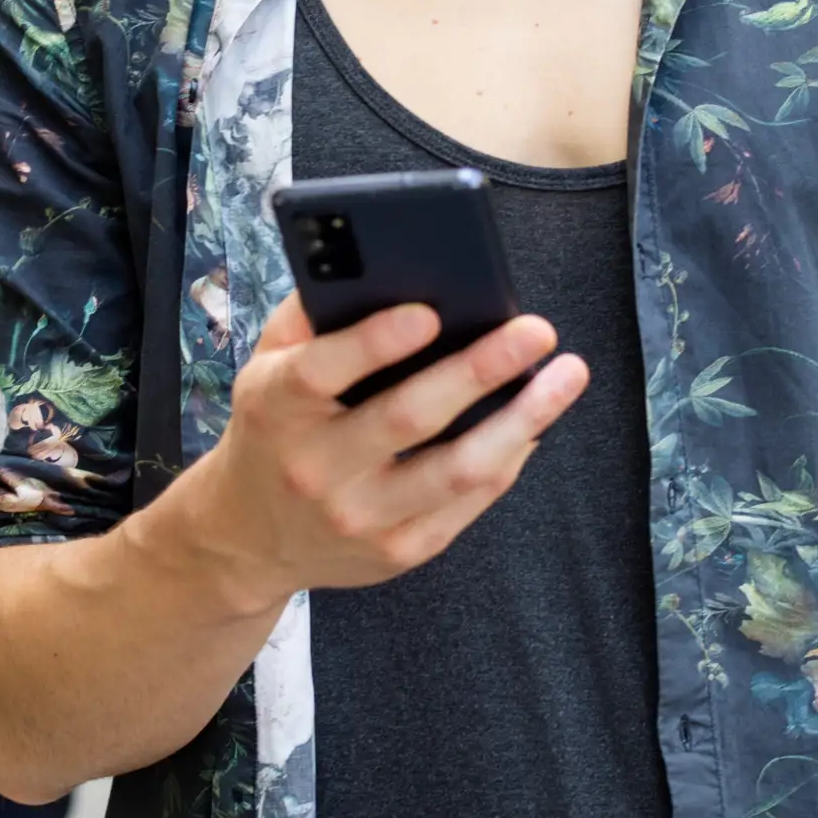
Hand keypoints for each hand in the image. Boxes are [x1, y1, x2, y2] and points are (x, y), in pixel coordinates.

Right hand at [153, 293, 588, 620]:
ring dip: (524, 418)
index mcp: (275, 410)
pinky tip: (535, 420)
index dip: (374, 343)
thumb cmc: (273, 428)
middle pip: (409, 418)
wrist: (249, 537)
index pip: (320, 374)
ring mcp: (361, 518)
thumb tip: (386, 266)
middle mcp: (316, 469)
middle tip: (535, 331)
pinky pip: (470, 501)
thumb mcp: (266, 366)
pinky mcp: (400, 550)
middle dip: (481, 369)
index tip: (429, 311)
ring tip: (568, 375)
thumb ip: (312, 317)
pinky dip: (511, 455)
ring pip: (458, 468)